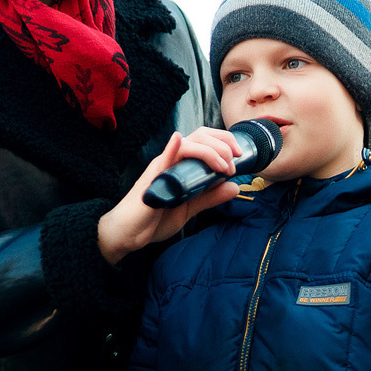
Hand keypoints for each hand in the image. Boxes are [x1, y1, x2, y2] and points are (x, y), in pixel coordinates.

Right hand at [96, 128, 242, 264]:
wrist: (129, 234)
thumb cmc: (154, 219)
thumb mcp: (189, 208)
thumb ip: (210, 197)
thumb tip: (234, 187)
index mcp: (182, 165)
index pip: (205, 140)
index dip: (225, 142)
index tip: (241, 156)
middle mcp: (173, 161)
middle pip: (200, 136)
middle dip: (223, 143)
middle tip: (236, 162)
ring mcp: (162, 167)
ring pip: (188, 145)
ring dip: (211, 152)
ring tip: (224, 168)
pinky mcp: (152, 178)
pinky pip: (162, 159)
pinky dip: (172, 148)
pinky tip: (179, 140)